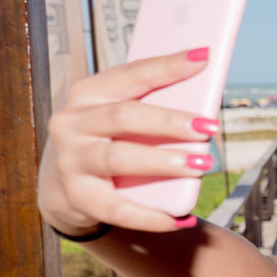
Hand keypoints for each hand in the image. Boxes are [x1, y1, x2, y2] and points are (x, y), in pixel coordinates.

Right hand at [37, 48, 218, 234]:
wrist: (66, 185)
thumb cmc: (110, 140)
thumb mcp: (122, 116)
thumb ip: (154, 106)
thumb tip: (205, 103)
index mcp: (89, 93)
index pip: (132, 74)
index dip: (168, 66)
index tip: (204, 58)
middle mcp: (73, 122)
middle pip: (126, 116)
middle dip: (171, 121)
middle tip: (209, 127)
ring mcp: (71, 160)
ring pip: (120, 158)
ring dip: (164, 162)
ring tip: (200, 165)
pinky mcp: (78, 196)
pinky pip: (118, 208)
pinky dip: (151, 215)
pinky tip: (180, 218)